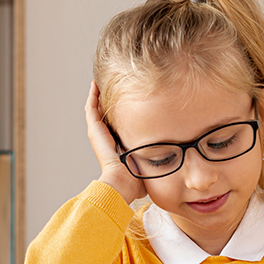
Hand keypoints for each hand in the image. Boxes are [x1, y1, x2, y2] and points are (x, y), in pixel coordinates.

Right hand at [86, 81, 144, 203]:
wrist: (122, 181)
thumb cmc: (134, 179)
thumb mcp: (147, 164)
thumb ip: (155, 160)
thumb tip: (172, 163)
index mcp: (114, 145)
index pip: (115, 125)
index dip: (118, 113)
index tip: (125, 101)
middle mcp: (104, 139)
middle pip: (103, 115)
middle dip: (106, 101)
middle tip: (110, 86)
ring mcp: (97, 134)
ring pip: (94, 109)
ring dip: (96, 95)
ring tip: (99, 83)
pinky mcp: (94, 130)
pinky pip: (91, 109)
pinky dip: (92, 96)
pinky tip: (95, 85)